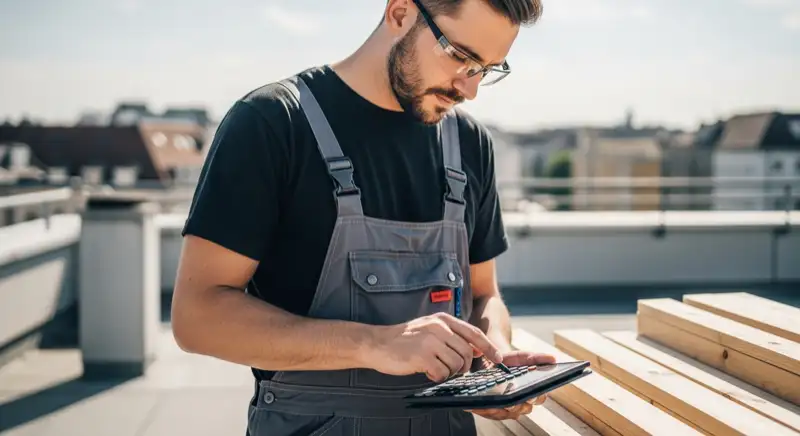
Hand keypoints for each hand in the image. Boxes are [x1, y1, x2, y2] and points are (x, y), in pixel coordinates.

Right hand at [366, 312, 503, 382]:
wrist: (377, 343)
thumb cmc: (404, 339)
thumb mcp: (429, 329)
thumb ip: (451, 336)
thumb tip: (476, 349)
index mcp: (442, 319)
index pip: (474, 333)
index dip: (488, 347)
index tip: (497, 358)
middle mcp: (439, 327)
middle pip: (467, 353)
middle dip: (464, 367)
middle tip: (453, 371)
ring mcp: (431, 341)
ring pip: (456, 364)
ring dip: (448, 372)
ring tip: (435, 369)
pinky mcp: (422, 356)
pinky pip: (442, 373)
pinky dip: (437, 377)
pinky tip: (427, 372)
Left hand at [467, 350, 555, 420]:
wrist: (488, 364)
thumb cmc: (508, 362)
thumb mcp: (520, 357)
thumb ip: (536, 357)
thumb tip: (553, 358)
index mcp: (532, 390)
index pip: (540, 397)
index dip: (536, 397)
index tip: (531, 394)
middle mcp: (523, 402)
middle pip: (524, 408)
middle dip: (517, 405)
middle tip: (511, 402)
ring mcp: (509, 409)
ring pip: (508, 414)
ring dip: (499, 408)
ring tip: (492, 403)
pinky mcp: (495, 412)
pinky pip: (492, 414)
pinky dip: (486, 409)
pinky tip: (478, 405)